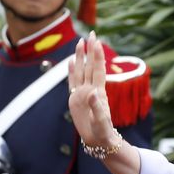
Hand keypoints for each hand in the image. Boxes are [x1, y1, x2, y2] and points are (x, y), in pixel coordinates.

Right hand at [68, 32, 116, 147]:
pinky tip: (71, 61)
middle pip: (91, 66)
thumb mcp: (101, 122)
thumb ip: (97, 108)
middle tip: (91, 33)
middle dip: (91, 50)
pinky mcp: (76, 98)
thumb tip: (93, 93)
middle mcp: (91, 90)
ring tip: (80, 42)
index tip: (96, 42)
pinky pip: (73, 81)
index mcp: (98, 93)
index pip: (98, 70)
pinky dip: (72, 70)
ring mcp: (83, 93)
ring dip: (81, 57)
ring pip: (82, 71)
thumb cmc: (103, 133)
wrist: (99, 140)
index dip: (97, 56)